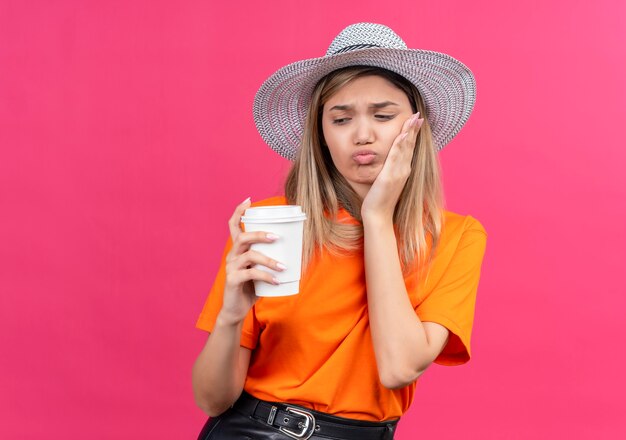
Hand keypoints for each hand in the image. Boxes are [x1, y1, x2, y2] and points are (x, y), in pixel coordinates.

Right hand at [218, 198, 285, 324]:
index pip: (233, 226)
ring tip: (283, 267)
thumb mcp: (259, 269)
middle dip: (260, 234)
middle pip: (243, 237)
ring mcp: (231, 267)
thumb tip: (296, 251)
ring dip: (269, 260)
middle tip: (276, 237)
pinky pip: (251, 274)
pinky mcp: (233, 280)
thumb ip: (269, 259)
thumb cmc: (250, 287)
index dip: (239, 212)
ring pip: (250, 256)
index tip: (248, 200)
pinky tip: (276, 281)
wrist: (236, 309)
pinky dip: (266, 276)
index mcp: (238, 249)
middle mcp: (232, 255)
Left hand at [361, 112, 423, 221]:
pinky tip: (402, 135)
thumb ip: (391, 171)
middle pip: (410, 145)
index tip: (416, 121)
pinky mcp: (389, 176)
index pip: (410, 148)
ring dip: (409, 133)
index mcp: (404, 171)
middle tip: (418, 115)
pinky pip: (395, 157)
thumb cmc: (381, 200)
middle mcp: (404, 170)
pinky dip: (400, 145)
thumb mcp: (387, 182)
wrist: (379, 215)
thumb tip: (390, 163)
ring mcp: (398, 173)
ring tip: (413, 119)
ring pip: (405, 149)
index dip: (413, 134)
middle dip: (414, 129)